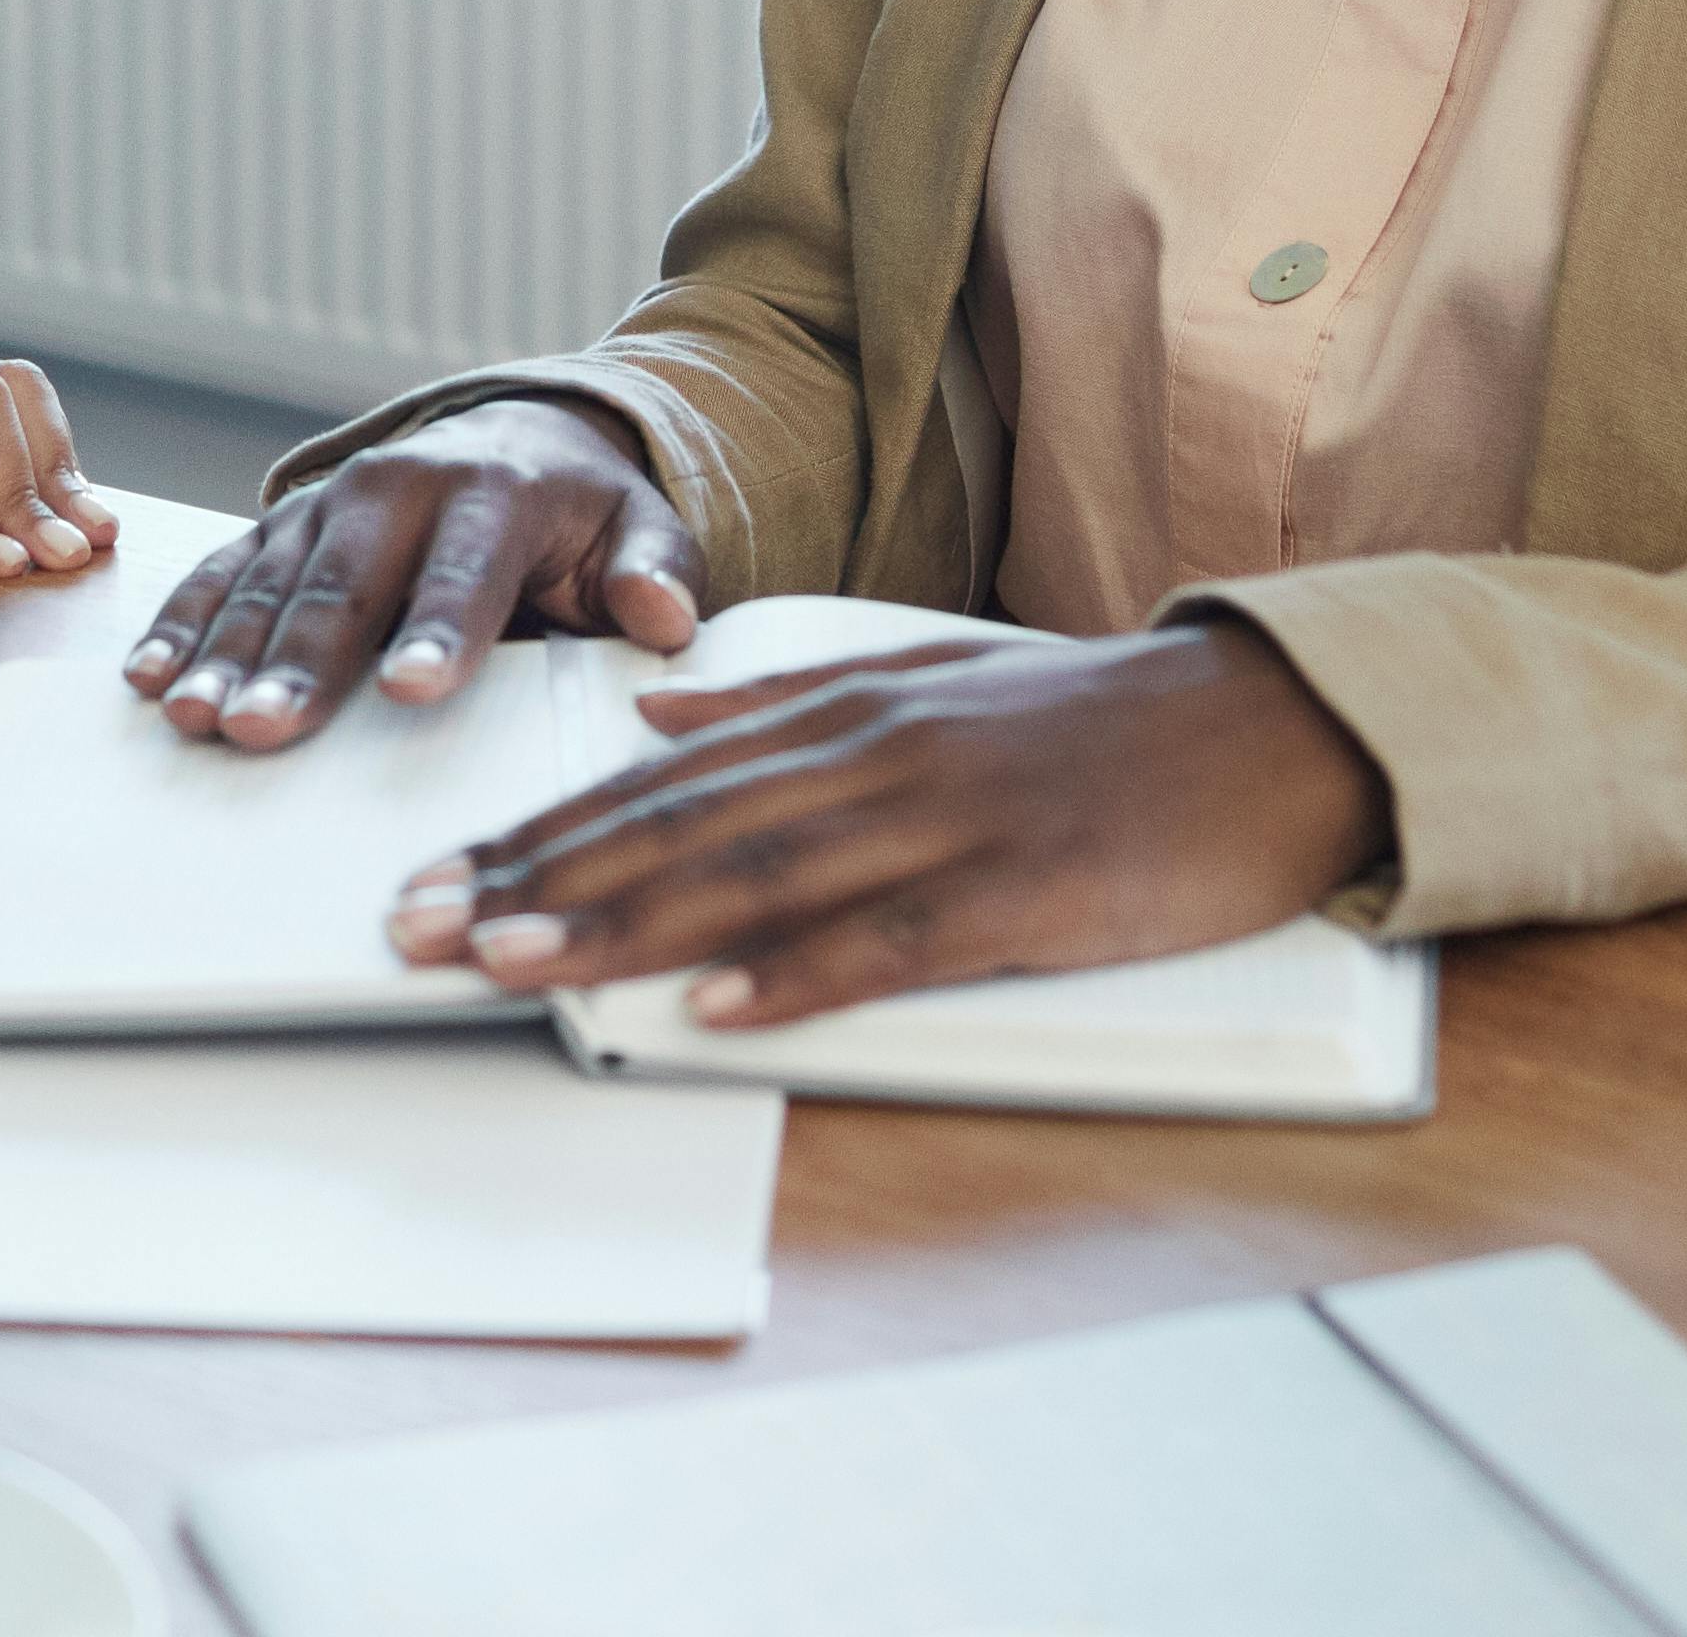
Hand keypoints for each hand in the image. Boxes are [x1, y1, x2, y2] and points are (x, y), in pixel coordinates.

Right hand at [121, 399, 698, 744]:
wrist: (519, 438)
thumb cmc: (583, 518)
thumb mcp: (640, 531)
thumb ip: (660, 573)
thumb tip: (667, 618)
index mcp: (496, 496)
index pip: (467, 569)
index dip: (439, 629)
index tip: (412, 691)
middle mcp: (401, 489)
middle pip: (347, 584)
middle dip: (301, 660)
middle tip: (262, 730)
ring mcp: (330, 505)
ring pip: (271, 584)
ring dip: (226, 654)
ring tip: (192, 719)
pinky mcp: (282, 526)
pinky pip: (221, 573)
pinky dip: (182, 624)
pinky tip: (147, 677)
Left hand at [389, 620, 1391, 1027]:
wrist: (1263, 724)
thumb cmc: (1094, 722)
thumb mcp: (923, 681)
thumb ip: (783, 700)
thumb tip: (656, 720)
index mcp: (847, 711)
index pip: (658, 781)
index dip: (539, 832)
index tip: (439, 879)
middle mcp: (875, 757)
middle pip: (678, 828)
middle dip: (537, 883)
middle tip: (424, 930)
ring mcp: (946, 824)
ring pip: (756, 878)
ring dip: (625, 925)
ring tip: (519, 961)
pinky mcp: (1019, 894)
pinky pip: (889, 941)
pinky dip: (794, 975)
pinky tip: (714, 1005)